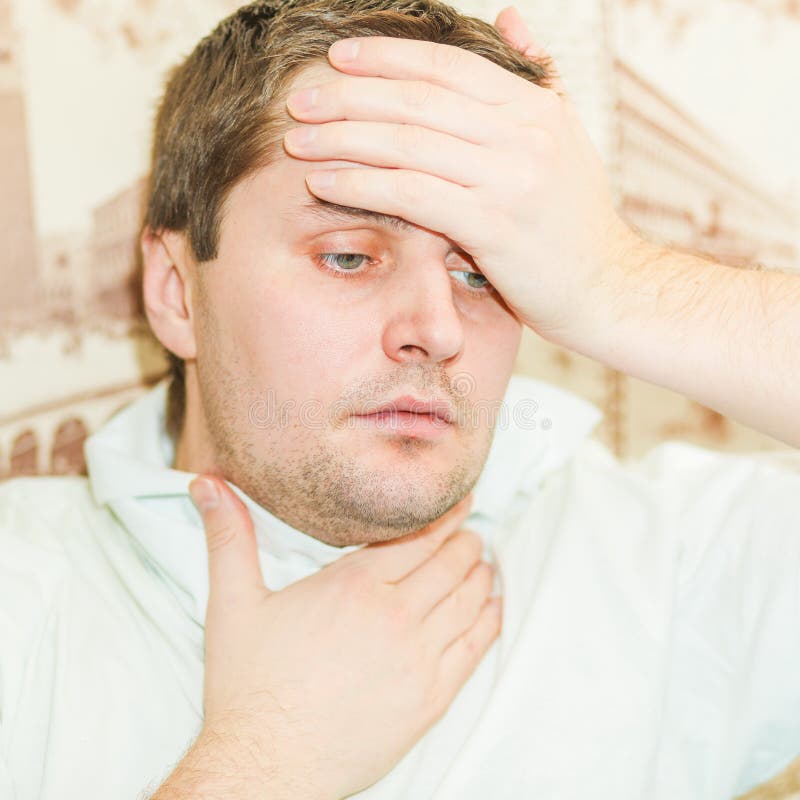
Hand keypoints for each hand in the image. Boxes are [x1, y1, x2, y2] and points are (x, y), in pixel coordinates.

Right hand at [157, 477, 501, 799]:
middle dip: (465, 542)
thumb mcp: (232, 603)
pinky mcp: (429, 700)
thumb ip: (229, 537)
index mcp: (355, 586)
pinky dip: (489, 621)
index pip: (418, 538)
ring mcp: (418, 660)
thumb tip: (206, 483)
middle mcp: (395, 617)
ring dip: (480, 575)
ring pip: (467, 602)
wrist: (264, 767)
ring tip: (484, 561)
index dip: (446, 517)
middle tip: (472, 531)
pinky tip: (494, 606)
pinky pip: (474, 649)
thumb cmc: (249, 687)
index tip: (462, 502)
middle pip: (449, 565)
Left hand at [282, 6, 638, 342]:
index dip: (387, 58)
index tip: (337, 58)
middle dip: (350, 96)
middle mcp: (524, 133)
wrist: (608, 287)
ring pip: (408, 143)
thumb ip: (535, 77)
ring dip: (344, 138)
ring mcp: (510, 178)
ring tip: (297, 140)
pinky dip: (361, 183)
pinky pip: (412, 194)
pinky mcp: (494, 225)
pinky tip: (323, 181)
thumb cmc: (577, 222)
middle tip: (300, 99)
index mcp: (535, 106)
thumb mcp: (565, 137)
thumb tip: (511, 17)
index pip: (447, 67)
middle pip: (417, 100)